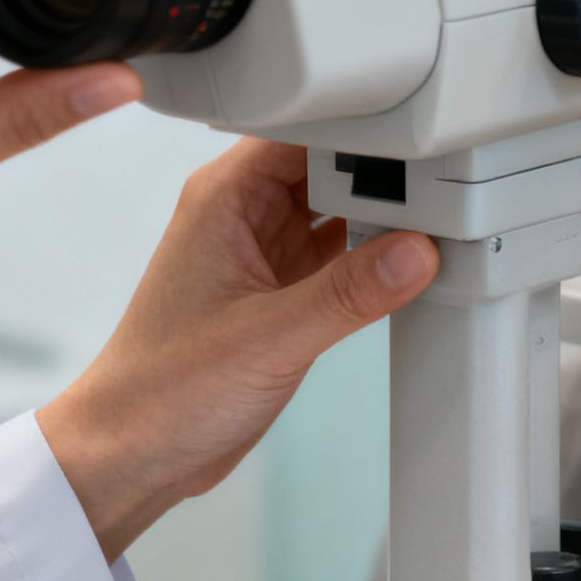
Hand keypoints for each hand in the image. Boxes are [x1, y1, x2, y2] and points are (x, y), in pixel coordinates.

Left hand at [37, 139, 439, 560]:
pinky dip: (378, 256)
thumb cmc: (161, 391)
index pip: (305, 127)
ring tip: (441, 217)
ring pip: (343, 206)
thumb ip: (348, 293)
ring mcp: (268, 251)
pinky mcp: (286, 290)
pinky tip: (412, 260)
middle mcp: (246, 214)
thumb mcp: (268, 338)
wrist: (133, 456)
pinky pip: (345, 252)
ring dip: (386, 214)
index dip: (363, 125)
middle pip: (332, 160)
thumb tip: (417, 251)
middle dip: (387, 169)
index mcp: (225, 197)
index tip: (421, 139)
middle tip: (446, 181)